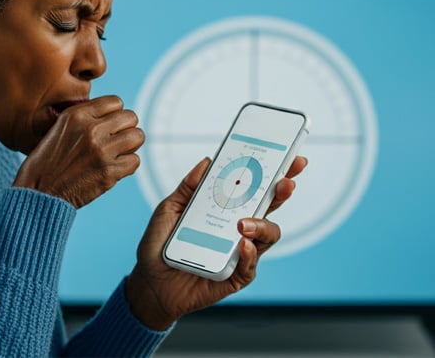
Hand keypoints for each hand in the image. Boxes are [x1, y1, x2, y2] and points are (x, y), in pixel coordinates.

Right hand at [13, 96, 144, 208]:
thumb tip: (112, 114)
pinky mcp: (109, 172)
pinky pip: (135, 161)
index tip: (108, 127)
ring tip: (118, 153)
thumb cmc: (46, 162)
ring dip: (131, 146)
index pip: (116, 102)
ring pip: (138, 137)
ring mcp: (101, 151)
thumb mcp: (59, 128)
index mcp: (76, 115)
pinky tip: (114, 169)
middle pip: (131, 117)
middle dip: (126, 129)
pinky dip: (127, 166)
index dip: (114, 115)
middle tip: (116, 141)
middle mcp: (90, 129)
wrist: (38, 193)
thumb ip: (84, 118)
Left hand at [125, 156, 307, 329]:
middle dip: (282, 192)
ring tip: (244, 224)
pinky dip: (249, 255)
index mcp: (225, 208)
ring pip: (268, 236)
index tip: (290, 157)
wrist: (150, 281)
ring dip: (262, 226)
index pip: (254, 188)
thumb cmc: (160, 244)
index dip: (275, 173)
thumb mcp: (168, 209)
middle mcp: (237, 228)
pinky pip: (250, 266)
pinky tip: (242, 246)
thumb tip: (207, 162)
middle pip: (269, 207)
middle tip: (286, 183)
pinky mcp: (235, 276)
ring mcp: (239, 252)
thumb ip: (187, 187)